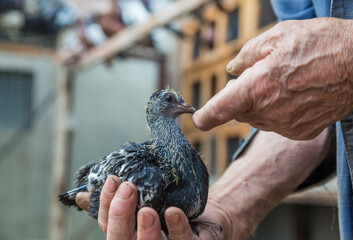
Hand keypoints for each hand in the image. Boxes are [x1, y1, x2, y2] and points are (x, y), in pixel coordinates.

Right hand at [76, 176, 227, 239]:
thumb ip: (117, 199)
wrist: (209, 216)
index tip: (112, 180)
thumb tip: (80, 195)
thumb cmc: (170, 207)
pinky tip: (173, 212)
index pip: (108, 226)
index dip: (106, 206)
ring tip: (147, 210)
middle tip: (128, 188)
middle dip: (121, 217)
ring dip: (147, 232)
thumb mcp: (142, 199)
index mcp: (130, 234)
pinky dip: (178, 228)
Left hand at [193, 18, 352, 139]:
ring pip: (256, 118)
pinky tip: (293, 96)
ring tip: (282, 83)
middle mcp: (269, 111)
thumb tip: (232, 70)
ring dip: (259, 104)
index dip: (205, 116)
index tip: (198, 119)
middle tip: (258, 78)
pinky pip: (275, 124)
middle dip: (240, 97)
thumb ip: (247, 55)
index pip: (219, 109)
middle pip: (238, 111)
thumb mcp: (278, 36)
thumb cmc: (322, 45)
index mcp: (258, 86)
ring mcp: (285, 125)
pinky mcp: (299, 132)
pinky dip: (277, 112)